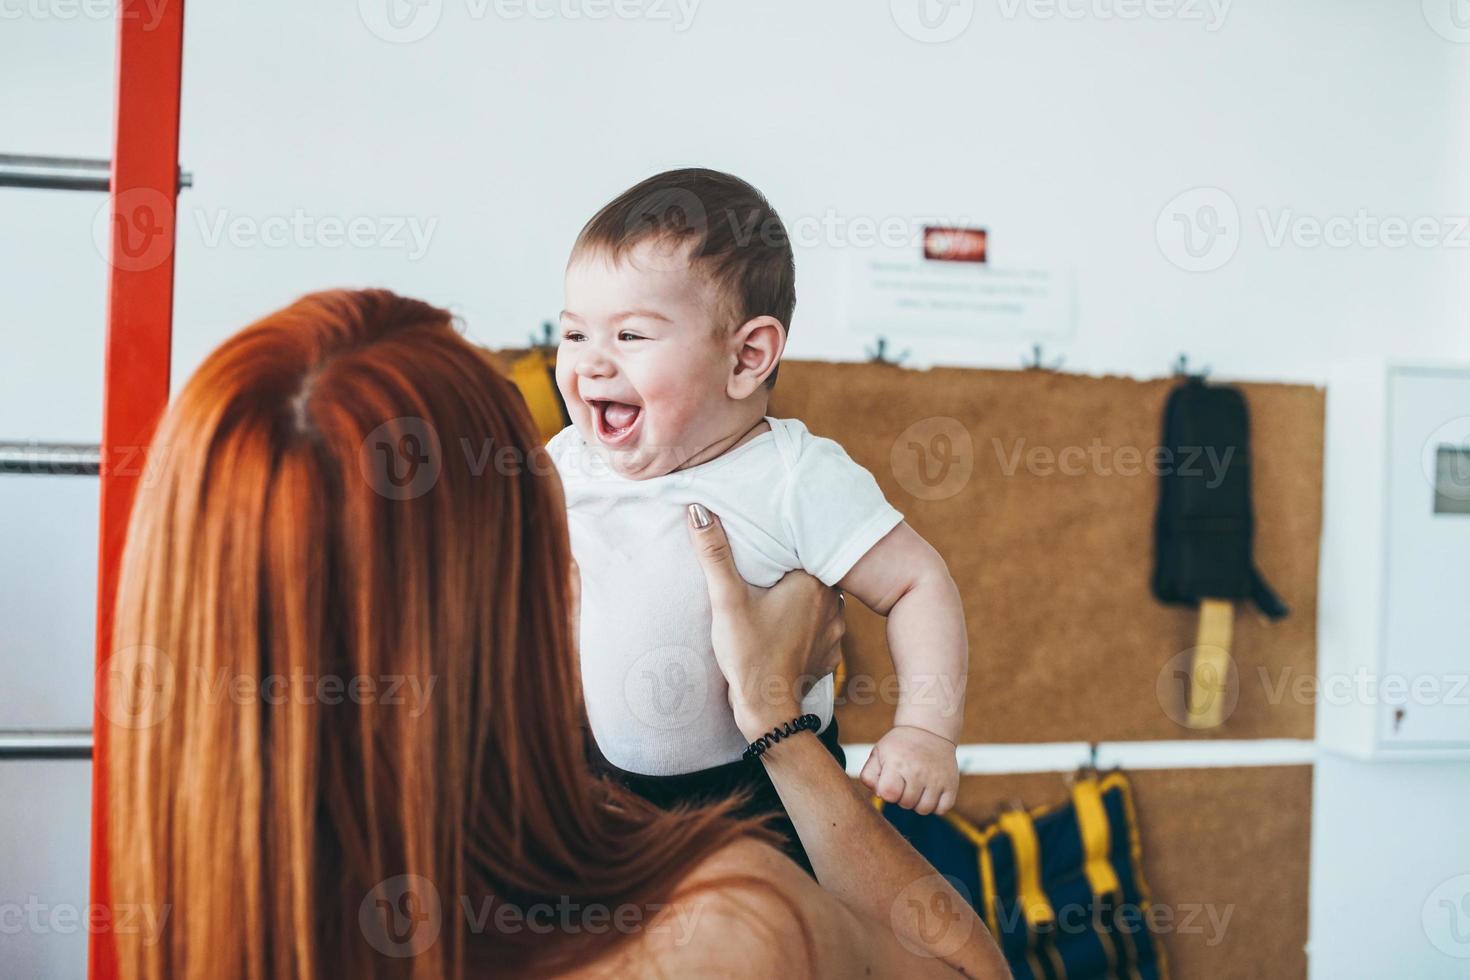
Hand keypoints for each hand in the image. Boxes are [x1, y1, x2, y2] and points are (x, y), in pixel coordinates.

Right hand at [686, 502, 844, 740]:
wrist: (768, 710)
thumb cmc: (749, 653)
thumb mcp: (727, 600)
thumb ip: (714, 554)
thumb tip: (698, 510)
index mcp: (814, 583)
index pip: (806, 549)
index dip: (787, 547)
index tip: (770, 546)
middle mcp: (834, 603)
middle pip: (813, 574)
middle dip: (793, 572)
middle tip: (768, 571)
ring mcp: (836, 631)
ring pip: (819, 602)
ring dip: (801, 600)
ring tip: (776, 598)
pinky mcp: (830, 654)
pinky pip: (820, 629)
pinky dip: (805, 627)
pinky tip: (784, 628)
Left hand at [859, 726, 958, 815]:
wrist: (928, 730)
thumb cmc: (899, 747)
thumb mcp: (878, 753)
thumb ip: (869, 775)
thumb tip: (879, 794)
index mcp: (897, 764)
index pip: (888, 795)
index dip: (887, 792)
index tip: (890, 782)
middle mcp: (918, 772)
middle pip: (906, 804)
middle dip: (902, 797)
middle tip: (904, 782)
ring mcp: (937, 779)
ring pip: (924, 809)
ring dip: (918, 803)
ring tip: (916, 788)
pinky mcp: (951, 784)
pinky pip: (942, 809)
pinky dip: (935, 806)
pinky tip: (930, 792)